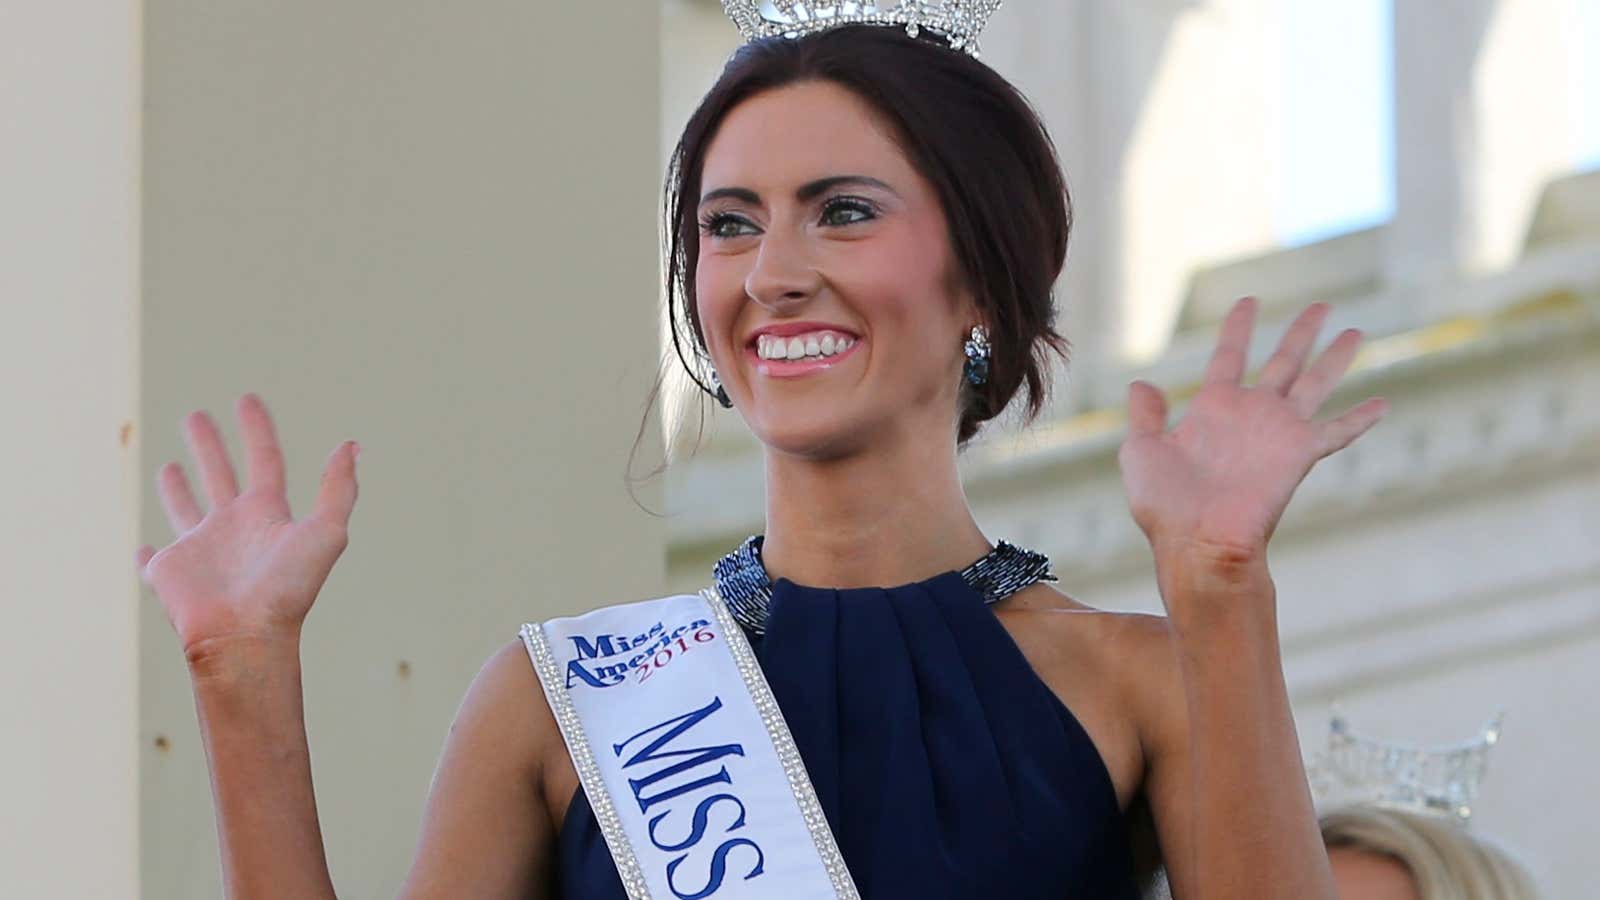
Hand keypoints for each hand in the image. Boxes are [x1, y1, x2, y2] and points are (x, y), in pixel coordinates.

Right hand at [135, 393, 359, 660]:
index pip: (264, 459)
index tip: (246, 397)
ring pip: (185, 508)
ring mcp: (200, 550)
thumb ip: (339, 489)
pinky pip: (153, 561)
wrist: (247, 636)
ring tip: (170, 464)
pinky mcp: (168, 573)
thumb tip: (353, 445)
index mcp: (268, 514)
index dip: (257, 428)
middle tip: (196, 415)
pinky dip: (146, 554)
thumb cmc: (289, 588)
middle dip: (209, 445)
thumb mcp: (326, 531)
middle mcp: (234, 528)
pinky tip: (143, 548)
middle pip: (220, 475)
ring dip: (177, 487)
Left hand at [1118, 297, 1386, 571]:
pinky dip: (1360, 418)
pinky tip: (1383, 403)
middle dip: (1302, 333)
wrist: (1196, 542)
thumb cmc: (1165, 505)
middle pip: (1283, 361)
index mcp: (1213, 407)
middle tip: (1322, 305)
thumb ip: (1146, 416)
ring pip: (1313, 382)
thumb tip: (1141, 383)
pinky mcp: (1299, 454)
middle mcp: (1251, 414)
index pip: (1229, 354)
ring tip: (1353, 331)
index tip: (1249, 301)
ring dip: (1334, 357)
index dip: (1239, 327)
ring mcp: (1277, 432)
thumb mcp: (1142, 451)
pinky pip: (1336, 431)